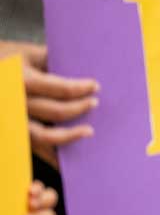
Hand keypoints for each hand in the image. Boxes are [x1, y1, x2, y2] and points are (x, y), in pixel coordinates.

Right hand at [1, 41, 98, 168]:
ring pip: (44, 135)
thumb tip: (83, 66)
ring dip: (69, 136)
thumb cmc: (5, 62)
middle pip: (55, 112)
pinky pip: (32, 147)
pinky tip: (65, 160)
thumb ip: (51, 59)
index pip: (59, 88)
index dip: (81, 88)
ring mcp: (11, 122)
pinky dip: (50, 156)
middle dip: (79, 109)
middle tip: (95, 104)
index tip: (95, 86)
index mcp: (21, 80)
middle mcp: (15, 103)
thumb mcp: (25, 54)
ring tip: (89, 132)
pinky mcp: (10, 133)